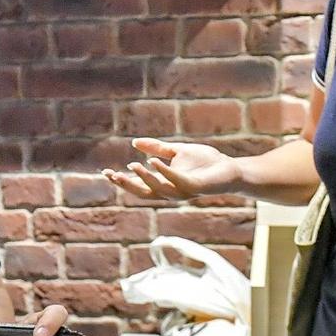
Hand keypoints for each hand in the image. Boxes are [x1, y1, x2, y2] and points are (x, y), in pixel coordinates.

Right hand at [103, 138, 240, 200]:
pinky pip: (176, 180)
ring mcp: (182, 191)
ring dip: (144, 178)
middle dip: (127, 185)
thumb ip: (156, 149)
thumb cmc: (205, 162)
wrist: (230, 169)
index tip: (106, 172)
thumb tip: (135, 143)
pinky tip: (152, 161)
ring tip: (132, 165)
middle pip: (143, 193)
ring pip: (158, 190)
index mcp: (165, 185)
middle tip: (111, 174)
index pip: (139, 186)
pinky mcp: (194, 187)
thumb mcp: (176, 151)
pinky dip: (163, 171)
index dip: (122, 181)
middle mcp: (171, 192)